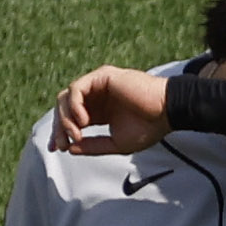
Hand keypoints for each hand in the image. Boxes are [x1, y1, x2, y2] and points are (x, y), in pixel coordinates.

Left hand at [52, 66, 169, 155]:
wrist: (167, 112)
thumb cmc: (149, 127)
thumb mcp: (117, 144)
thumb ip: (94, 146)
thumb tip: (71, 149)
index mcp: (99, 111)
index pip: (71, 118)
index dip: (61, 132)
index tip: (58, 149)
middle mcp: (95, 96)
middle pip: (64, 107)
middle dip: (59, 127)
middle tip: (62, 144)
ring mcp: (97, 85)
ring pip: (66, 97)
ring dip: (66, 118)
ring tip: (76, 134)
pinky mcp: (101, 76)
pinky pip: (77, 89)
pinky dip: (75, 105)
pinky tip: (83, 121)